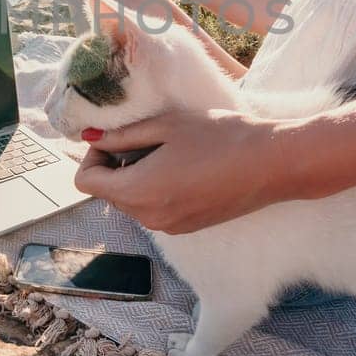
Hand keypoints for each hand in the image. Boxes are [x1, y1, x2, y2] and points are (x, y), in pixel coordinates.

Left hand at [73, 108, 285, 233]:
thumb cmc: (219, 137)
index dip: (92, 156)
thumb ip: (122, 136)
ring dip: (135, 178)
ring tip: (166, 153)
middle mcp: (148, 217)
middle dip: (114, 166)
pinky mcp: (186, 228)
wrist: (269, 163)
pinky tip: (183, 169)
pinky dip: (154, 191)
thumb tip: (91, 139)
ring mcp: (169, 227)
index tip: (116, 138)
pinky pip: (153, 210)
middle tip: (143, 140)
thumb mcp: (166, 126)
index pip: (86, 182)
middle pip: (107, 194)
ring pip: (130, 203)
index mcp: (138, 191)